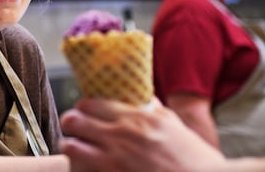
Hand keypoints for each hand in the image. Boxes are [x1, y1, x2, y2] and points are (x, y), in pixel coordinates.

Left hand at [60, 98, 224, 171]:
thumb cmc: (194, 159)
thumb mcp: (173, 126)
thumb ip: (154, 111)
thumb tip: (143, 100)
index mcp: (138, 117)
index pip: (93, 102)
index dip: (83, 107)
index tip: (84, 111)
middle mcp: (123, 134)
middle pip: (75, 119)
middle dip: (71, 124)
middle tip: (74, 129)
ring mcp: (116, 159)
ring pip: (70, 146)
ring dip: (70, 147)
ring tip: (75, 150)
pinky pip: (81, 169)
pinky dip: (79, 168)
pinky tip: (84, 169)